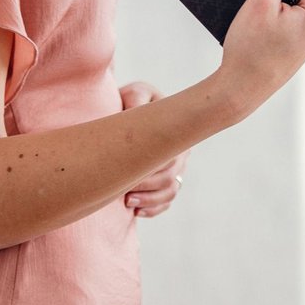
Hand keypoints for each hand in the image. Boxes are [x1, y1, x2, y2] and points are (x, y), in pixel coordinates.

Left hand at [119, 81, 189, 216]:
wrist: (130, 106)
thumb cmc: (132, 99)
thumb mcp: (135, 93)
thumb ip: (137, 100)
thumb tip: (138, 115)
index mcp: (176, 133)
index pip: (170, 160)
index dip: (150, 174)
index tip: (128, 179)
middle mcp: (180, 151)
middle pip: (170, 179)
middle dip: (147, 190)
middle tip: (124, 195)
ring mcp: (175, 166)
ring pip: (170, 191)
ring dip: (150, 201)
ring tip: (128, 204)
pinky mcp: (166, 178)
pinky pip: (166, 200)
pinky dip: (154, 208)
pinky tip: (137, 211)